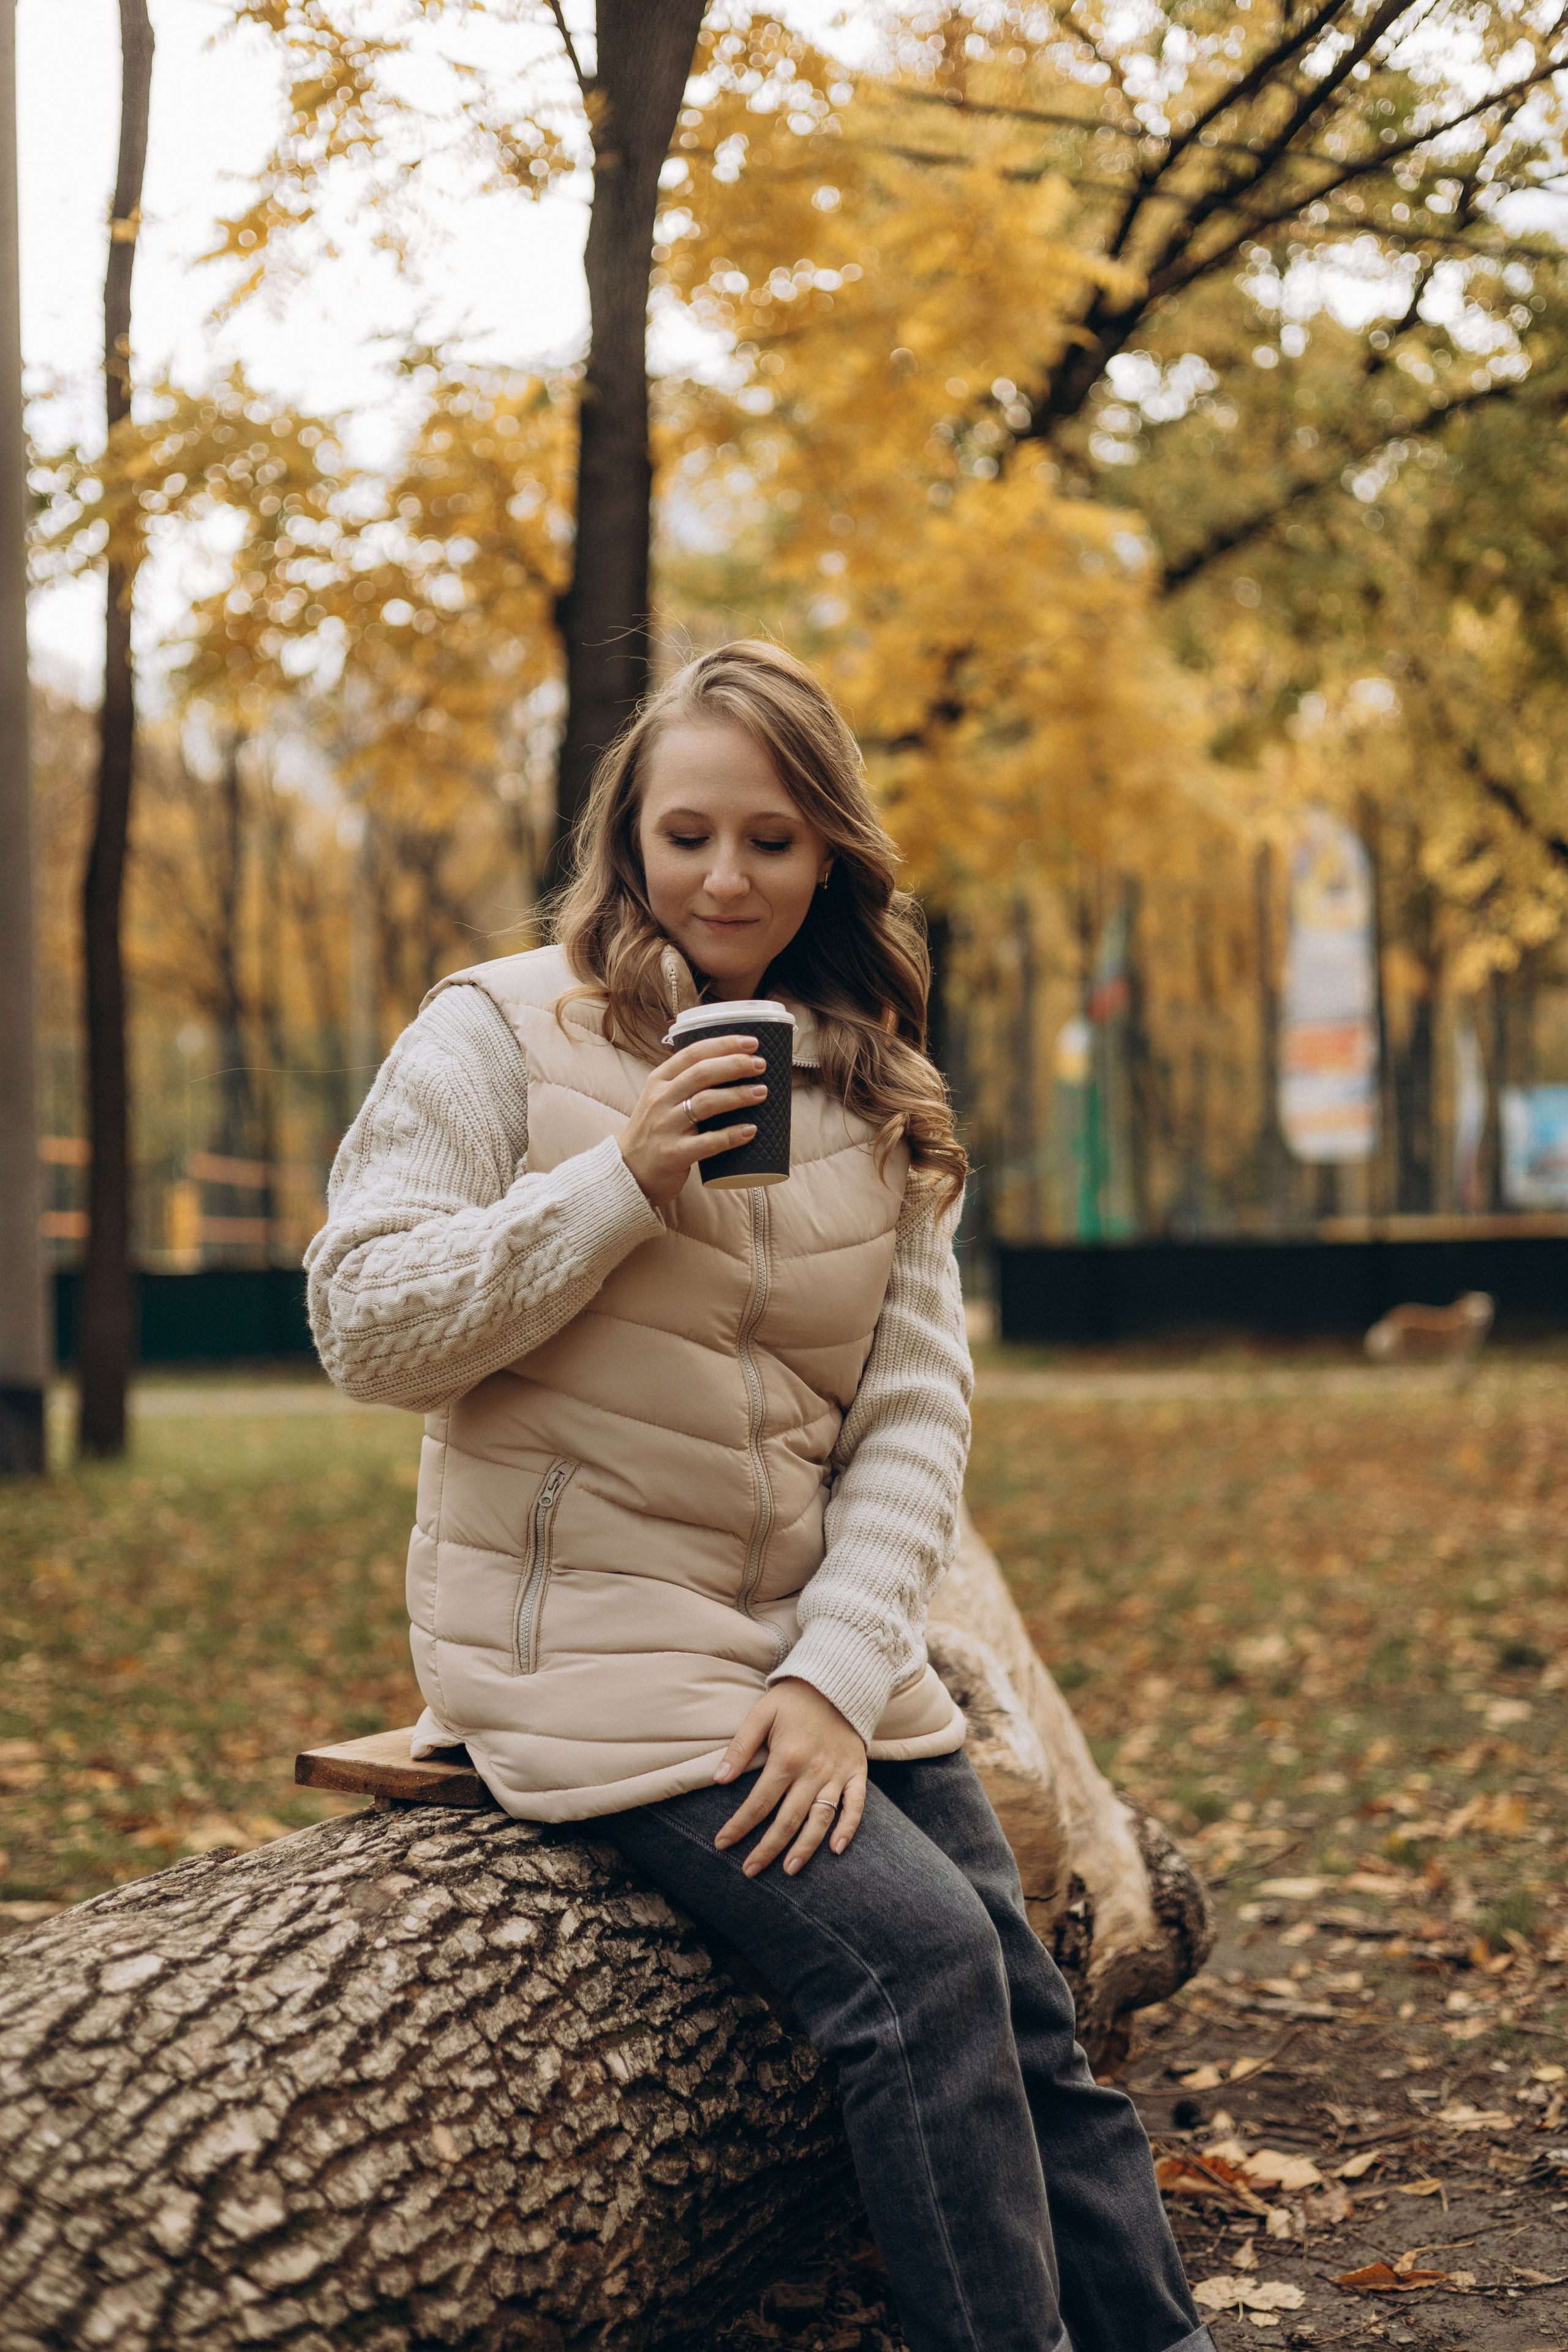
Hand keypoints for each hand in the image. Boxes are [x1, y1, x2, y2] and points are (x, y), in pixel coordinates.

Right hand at [618, 1033, 768, 1210]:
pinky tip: (751, 1131)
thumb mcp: (660, 1099)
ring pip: (706, 1103)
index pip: (693, 1054)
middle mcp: (660, 1100)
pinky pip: (708, 1143)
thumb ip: (686, 1082)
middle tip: (760, 1065)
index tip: (751, 1042)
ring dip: (737, 1095)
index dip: (724, 1045)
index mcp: (659, 1081)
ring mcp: (666, 1127)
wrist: (628, 1171)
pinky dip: (731, 1135)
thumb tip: (732, 1065)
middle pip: (702, 1073)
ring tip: (762, 1092)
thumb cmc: (654, 1131)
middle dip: (734, 1065)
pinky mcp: (674, 1154)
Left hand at [712, 1679, 868, 1876]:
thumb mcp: (761, 1714)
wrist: (838, 1680)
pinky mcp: (856, 1772)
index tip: (722, 1843)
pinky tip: (836, 1848)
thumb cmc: (794, 1699)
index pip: (759, 1802)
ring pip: (820, 1819)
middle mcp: (813, 1772)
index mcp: (787, 1758)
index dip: (739, 1825)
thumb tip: (719, 1779)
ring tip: (789, 1870)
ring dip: (805, 1848)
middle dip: (767, 1848)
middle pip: (788, 1819)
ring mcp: (837, 1774)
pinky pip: (855, 1805)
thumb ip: (740, 1747)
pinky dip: (848, 1827)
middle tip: (750, 1870)